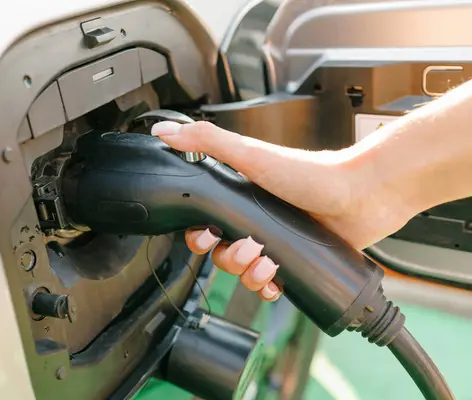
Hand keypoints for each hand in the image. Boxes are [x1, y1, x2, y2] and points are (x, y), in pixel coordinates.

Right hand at [151, 121, 412, 300]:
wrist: (362, 194)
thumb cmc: (310, 171)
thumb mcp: (250, 154)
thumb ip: (206, 142)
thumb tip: (164, 130)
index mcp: (241, 197)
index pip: (204, 223)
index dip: (198, 236)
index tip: (206, 235)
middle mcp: (257, 220)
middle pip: (222, 253)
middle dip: (228, 258)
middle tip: (247, 248)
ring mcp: (277, 242)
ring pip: (245, 272)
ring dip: (248, 275)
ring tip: (267, 264)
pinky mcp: (298, 261)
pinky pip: (272, 286)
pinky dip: (268, 290)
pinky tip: (275, 284)